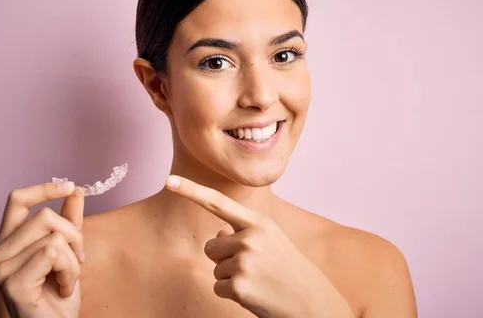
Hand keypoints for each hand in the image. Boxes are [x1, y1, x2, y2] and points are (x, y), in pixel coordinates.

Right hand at [0, 181, 84, 317]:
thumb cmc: (58, 292)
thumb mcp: (68, 249)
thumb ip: (69, 219)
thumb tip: (75, 189)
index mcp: (8, 240)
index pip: (17, 200)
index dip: (44, 189)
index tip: (70, 186)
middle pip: (45, 216)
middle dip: (73, 235)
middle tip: (77, 259)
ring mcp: (1, 268)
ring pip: (54, 237)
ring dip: (73, 260)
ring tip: (66, 279)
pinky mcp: (12, 282)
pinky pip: (53, 255)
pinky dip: (69, 271)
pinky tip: (63, 288)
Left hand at [165, 175, 354, 317]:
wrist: (313, 302)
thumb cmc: (288, 270)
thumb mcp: (271, 241)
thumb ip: (243, 232)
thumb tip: (216, 237)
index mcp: (259, 223)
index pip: (218, 202)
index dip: (191, 190)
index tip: (169, 181)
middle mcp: (250, 238)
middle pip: (211, 247)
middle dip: (224, 260)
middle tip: (255, 269)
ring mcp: (245, 261)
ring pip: (215, 269)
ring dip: (230, 279)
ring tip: (258, 281)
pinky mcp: (239, 286)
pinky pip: (218, 288)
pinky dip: (232, 295)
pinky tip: (255, 294)